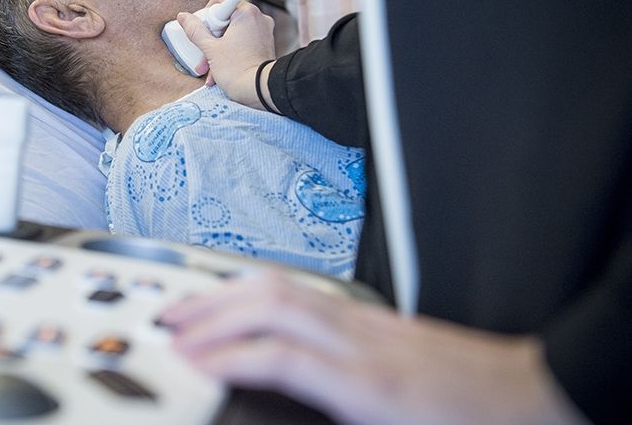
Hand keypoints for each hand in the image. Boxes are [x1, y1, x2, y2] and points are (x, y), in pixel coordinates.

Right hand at [160, 271, 585, 424]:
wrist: (531, 395)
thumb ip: (332, 424)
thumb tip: (281, 420)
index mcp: (369, 385)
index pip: (279, 356)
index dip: (226, 355)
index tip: (185, 362)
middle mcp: (362, 342)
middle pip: (273, 304)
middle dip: (212, 310)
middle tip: (168, 323)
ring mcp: (368, 322)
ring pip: (287, 288)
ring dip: (231, 292)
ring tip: (192, 304)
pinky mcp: (375, 317)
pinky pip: (306, 291)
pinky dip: (261, 291)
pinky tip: (245, 300)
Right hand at [178, 0, 275, 108]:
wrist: (260, 90)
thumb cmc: (238, 70)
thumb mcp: (210, 49)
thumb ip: (195, 30)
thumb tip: (184, 17)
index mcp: (246, 13)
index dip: (207, 13)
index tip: (202, 28)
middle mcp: (258, 17)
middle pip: (226, 18)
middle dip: (211, 36)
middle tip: (204, 50)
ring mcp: (263, 31)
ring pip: (233, 32)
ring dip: (219, 47)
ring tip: (209, 66)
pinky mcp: (264, 44)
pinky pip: (243, 41)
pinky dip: (231, 52)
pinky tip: (220, 69)